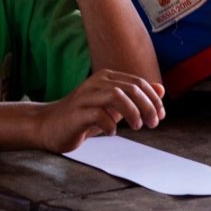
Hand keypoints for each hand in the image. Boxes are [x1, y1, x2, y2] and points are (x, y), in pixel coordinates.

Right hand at [38, 69, 164, 152]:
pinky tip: (112, 133)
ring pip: (116, 96)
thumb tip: (161, 90)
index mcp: (107, 77)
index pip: (138, 82)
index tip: (161, 116)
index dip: (153, 99)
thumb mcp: (114, 106)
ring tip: (137, 127)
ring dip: (132, 112)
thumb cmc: (85, 116)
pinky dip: (110, 124)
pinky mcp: (76, 113)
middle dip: (147, 107)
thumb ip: (135, 97)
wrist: (49, 126)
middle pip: (130, 88)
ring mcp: (85, 96)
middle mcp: (97, 82)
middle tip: (153, 124)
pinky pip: (98, 114)